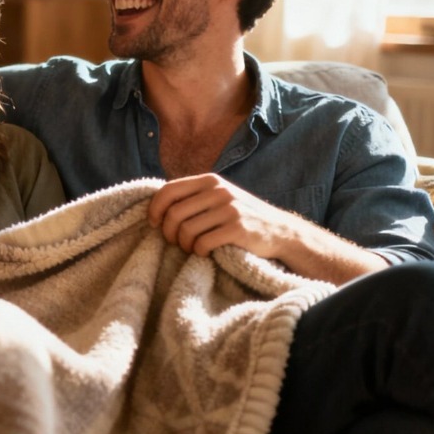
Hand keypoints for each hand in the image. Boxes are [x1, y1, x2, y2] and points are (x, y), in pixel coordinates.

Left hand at [147, 174, 298, 259]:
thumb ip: (194, 196)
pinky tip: (204, 253)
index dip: (155, 209)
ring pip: (186, 230)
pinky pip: (203, 243)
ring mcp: (230, 209)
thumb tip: (157, 203)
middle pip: (174, 214)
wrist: (280, 231)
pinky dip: (198, 252)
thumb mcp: (219, 197)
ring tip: (190, 248)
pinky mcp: (238, 229)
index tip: (153, 223)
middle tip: (175, 242)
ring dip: (183, 245)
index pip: (169, 190)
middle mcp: (219, 191)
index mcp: (210, 180)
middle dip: (168, 233)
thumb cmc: (242, 217)